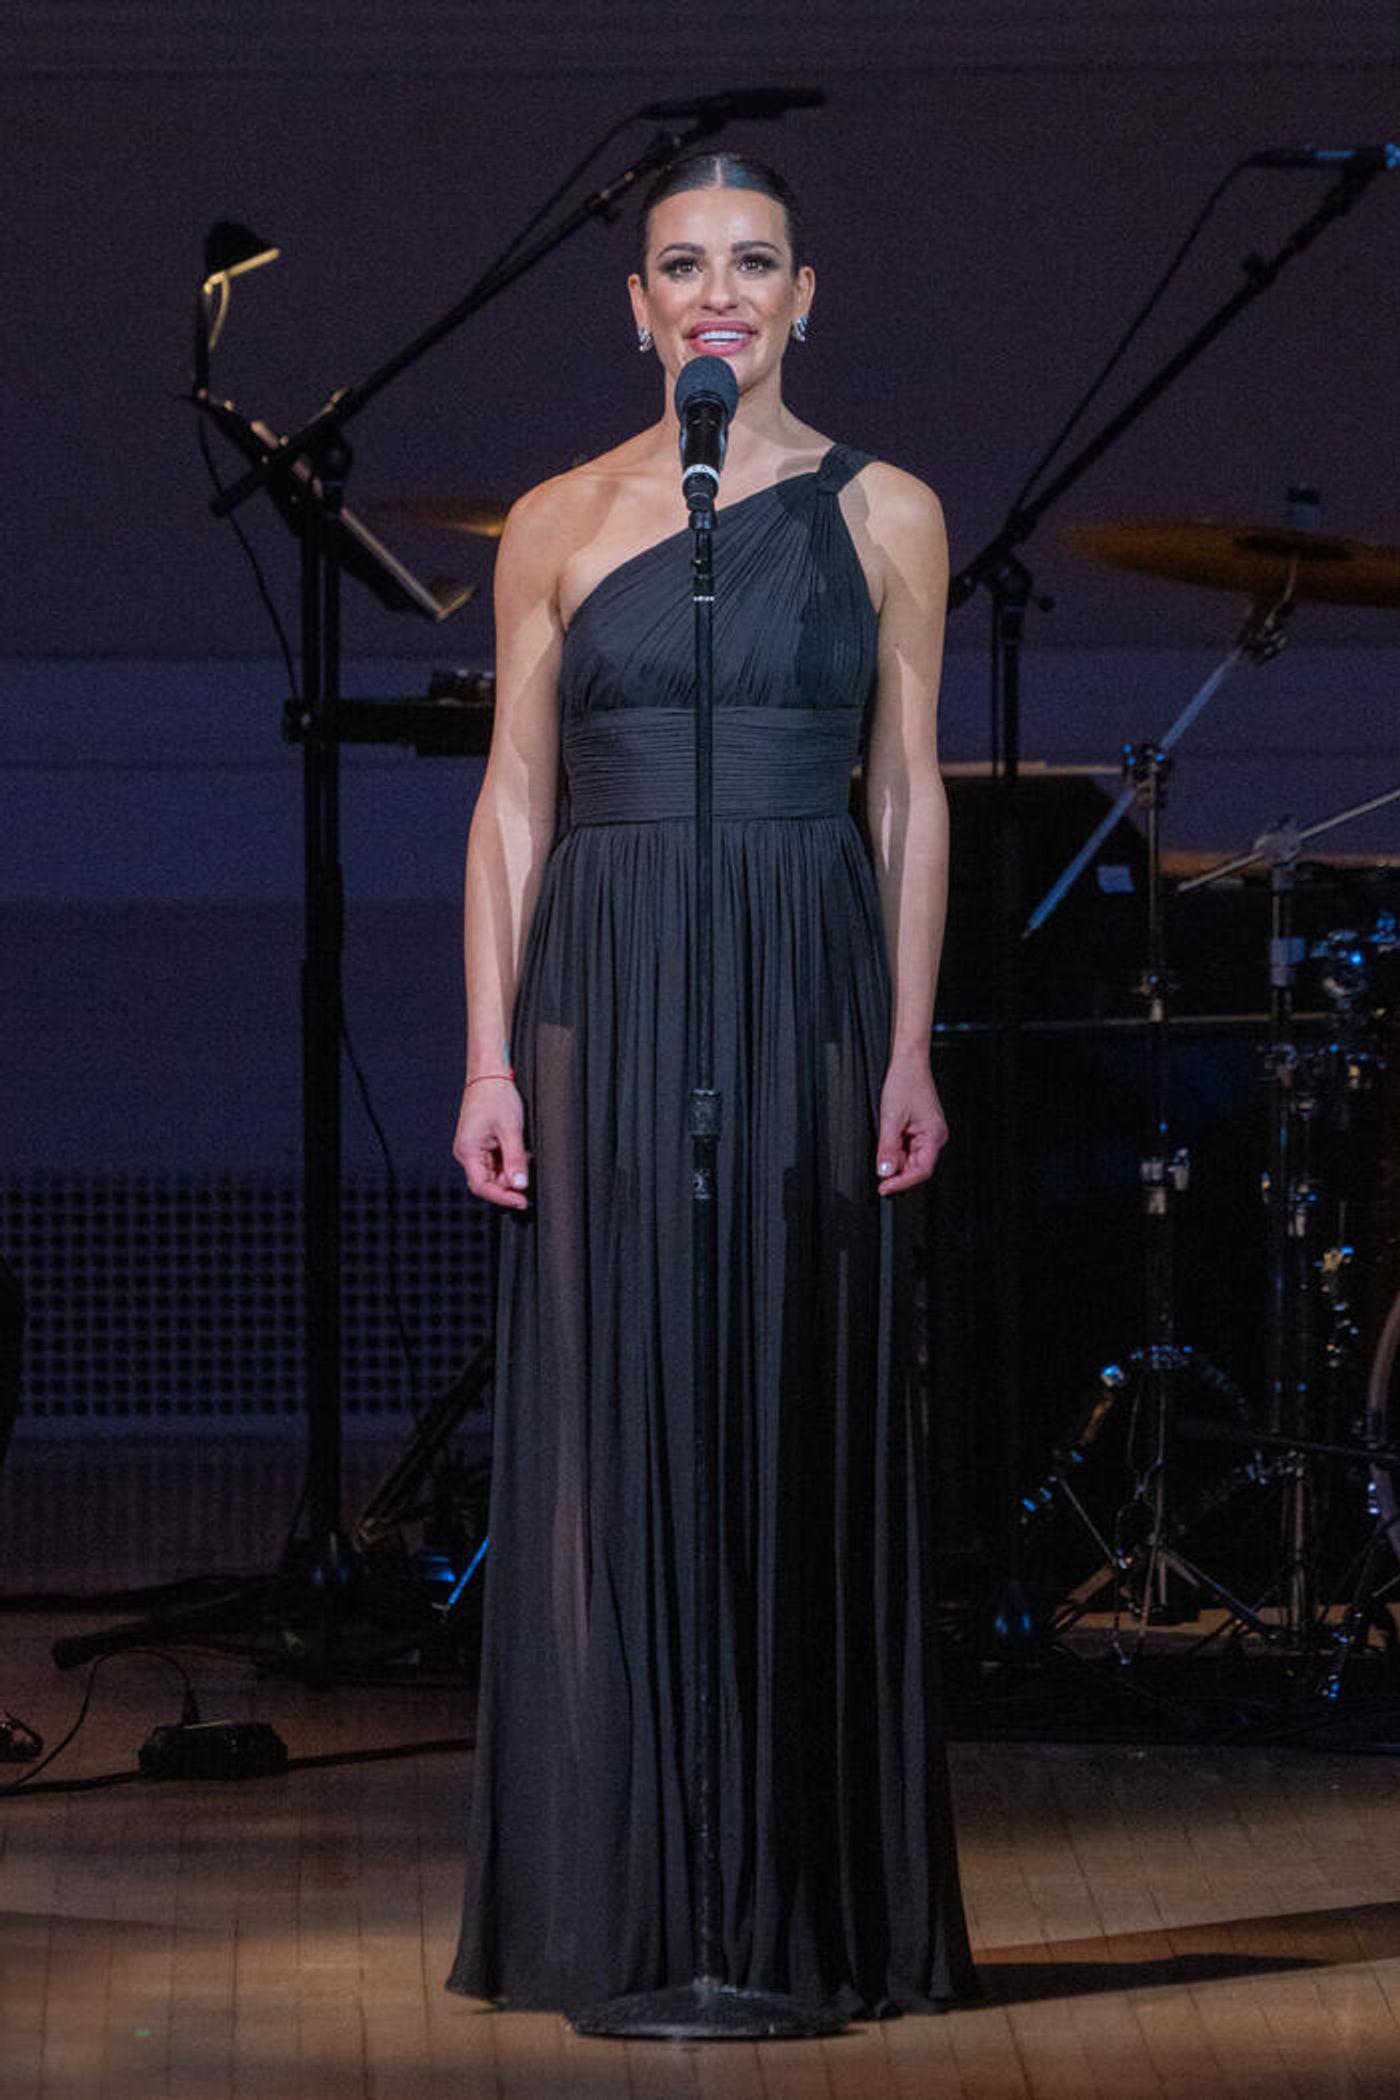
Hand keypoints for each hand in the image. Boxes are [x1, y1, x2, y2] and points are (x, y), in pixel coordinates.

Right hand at [453, 1077, 530, 1208]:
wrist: (489, 1075)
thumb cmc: (494, 1095)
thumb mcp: (511, 1130)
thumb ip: (516, 1160)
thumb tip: (520, 1184)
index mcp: (468, 1150)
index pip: (482, 1186)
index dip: (502, 1197)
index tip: (521, 1201)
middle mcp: (466, 1152)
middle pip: (488, 1181)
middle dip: (509, 1180)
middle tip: (526, 1168)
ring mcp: (472, 1148)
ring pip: (493, 1172)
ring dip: (510, 1168)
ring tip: (522, 1151)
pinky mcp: (479, 1144)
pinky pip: (494, 1161)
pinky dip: (508, 1159)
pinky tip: (516, 1148)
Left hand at [875, 1056, 948, 1195]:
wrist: (908, 1063)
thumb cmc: (905, 1083)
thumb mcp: (890, 1118)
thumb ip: (887, 1148)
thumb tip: (885, 1171)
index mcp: (934, 1136)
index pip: (921, 1171)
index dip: (902, 1183)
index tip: (885, 1188)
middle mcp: (935, 1136)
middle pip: (916, 1167)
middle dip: (897, 1170)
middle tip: (879, 1170)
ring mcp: (929, 1133)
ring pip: (910, 1158)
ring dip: (895, 1158)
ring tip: (884, 1142)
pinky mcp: (921, 1129)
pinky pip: (909, 1147)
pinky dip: (896, 1149)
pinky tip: (889, 1138)